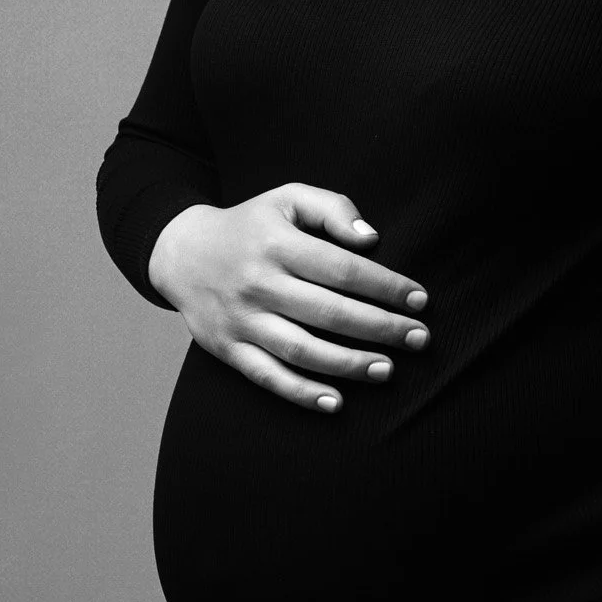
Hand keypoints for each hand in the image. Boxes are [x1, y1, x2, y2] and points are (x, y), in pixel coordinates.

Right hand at [147, 182, 429, 413]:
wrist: (180, 252)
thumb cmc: (250, 225)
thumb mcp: (287, 199)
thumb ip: (332, 208)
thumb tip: (371, 239)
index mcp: (278, 244)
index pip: (343, 269)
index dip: (386, 286)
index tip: (420, 300)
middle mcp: (259, 284)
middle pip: (330, 313)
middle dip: (381, 328)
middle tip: (420, 339)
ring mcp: (242, 320)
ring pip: (302, 350)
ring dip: (349, 365)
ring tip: (388, 370)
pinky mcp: (228, 349)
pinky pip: (268, 377)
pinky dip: (302, 393)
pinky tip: (336, 403)